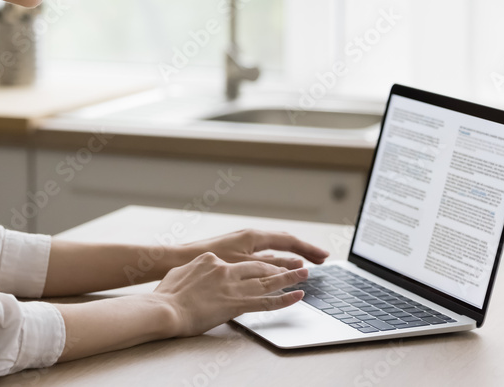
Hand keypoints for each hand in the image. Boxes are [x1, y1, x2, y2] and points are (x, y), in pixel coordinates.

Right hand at [151, 251, 308, 336]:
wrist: (166, 309)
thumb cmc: (167, 296)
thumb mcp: (178, 274)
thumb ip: (192, 271)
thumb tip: (195, 272)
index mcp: (211, 260)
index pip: (235, 262)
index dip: (248, 268)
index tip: (256, 270)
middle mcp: (225, 268)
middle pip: (258, 266)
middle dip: (278, 266)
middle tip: (292, 265)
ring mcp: (232, 285)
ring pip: (267, 280)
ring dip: (289, 277)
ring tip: (305, 274)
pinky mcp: (237, 303)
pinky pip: (266, 301)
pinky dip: (284, 299)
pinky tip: (297, 296)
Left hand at [181, 228, 329, 269]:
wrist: (180, 259)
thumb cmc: (209, 260)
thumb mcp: (244, 265)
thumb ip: (270, 266)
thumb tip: (296, 264)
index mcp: (253, 236)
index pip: (289, 241)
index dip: (308, 249)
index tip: (324, 256)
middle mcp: (249, 237)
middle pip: (284, 242)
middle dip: (303, 250)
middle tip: (321, 259)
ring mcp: (242, 243)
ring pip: (273, 248)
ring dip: (290, 255)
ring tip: (305, 263)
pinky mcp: (234, 251)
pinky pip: (262, 253)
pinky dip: (275, 259)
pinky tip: (279, 267)